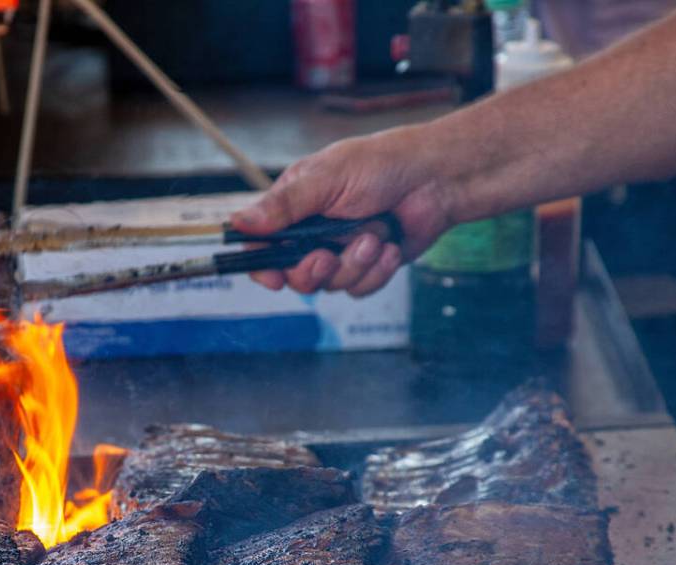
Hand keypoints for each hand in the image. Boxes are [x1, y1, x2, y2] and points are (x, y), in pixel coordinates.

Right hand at [230, 126, 454, 295]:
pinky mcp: (368, 266)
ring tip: (375, 238)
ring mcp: (341, 251)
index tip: (273, 278)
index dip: (263, 265)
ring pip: (330, 285)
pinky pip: (359, 288)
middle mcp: (314, 231)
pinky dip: (377, 271)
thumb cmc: (382, 165)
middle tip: (327, 257)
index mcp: (295, 205)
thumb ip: (284, 206)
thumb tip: (239, 222)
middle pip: (293, 274)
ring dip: (354, 265)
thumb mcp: (327, 179)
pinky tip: (392, 247)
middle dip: (312, 271)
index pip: (262, 244)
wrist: (436, 180)